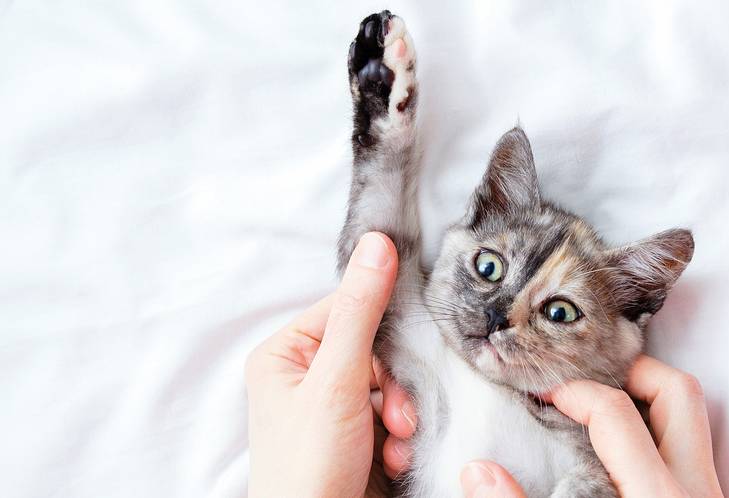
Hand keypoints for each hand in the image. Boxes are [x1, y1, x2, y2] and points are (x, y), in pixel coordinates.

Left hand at [245, 231, 413, 497]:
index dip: (382, 330)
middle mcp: (305, 377)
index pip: (347, 310)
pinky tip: (393, 457)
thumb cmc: (305, 468)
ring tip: (395, 442)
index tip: (406, 349)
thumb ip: (361, 312)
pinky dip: (400, 437)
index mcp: (285, 354)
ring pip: (390, 385)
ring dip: (403, 414)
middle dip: (395, 386)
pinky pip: (392, 416)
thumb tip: (377, 246)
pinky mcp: (355, 436)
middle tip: (398, 414)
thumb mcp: (337, 381)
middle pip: (375, 350)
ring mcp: (331, 409)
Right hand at [460, 355, 723, 497]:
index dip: (570, 390)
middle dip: (629, 371)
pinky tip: (630, 453)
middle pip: (676, 392)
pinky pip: (694, 452)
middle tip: (586, 379)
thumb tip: (477, 470)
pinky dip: (661, 436)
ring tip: (606, 406)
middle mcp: (692, 488)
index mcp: (655, 495)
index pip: (614, 412)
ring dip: (651, 399)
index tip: (540, 389)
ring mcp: (709, 495)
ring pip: (693, 419)